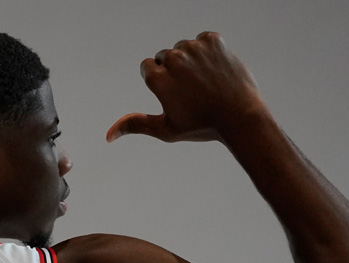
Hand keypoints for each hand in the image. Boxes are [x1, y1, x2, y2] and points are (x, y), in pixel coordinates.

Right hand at [106, 32, 265, 143]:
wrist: (241, 116)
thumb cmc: (202, 127)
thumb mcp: (166, 129)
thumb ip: (135, 124)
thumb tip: (108, 136)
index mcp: (158, 78)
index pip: (147, 67)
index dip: (160, 81)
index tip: (176, 94)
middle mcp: (174, 59)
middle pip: (164, 56)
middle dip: (174, 70)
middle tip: (193, 91)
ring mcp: (194, 47)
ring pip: (184, 48)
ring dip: (191, 60)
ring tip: (206, 82)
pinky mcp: (213, 40)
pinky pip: (203, 40)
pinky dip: (209, 52)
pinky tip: (217, 71)